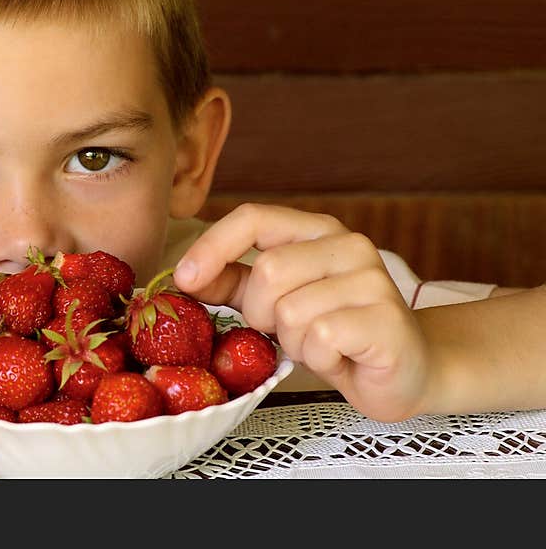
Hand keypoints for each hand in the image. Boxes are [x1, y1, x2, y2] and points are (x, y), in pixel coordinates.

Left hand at [172, 203, 431, 421]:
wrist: (406, 371)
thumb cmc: (335, 332)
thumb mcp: (275, 303)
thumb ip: (232, 283)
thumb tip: (185, 276)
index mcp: (316, 231)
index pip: (253, 217)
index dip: (212, 246)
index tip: (183, 278)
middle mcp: (348, 245)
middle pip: (268, 271)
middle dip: (262, 314)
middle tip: (286, 331)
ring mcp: (372, 280)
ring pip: (291, 311)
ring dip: (293, 342)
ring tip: (319, 344)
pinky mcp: (386, 320)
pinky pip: (320, 339)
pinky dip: (318, 359)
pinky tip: (340, 357)